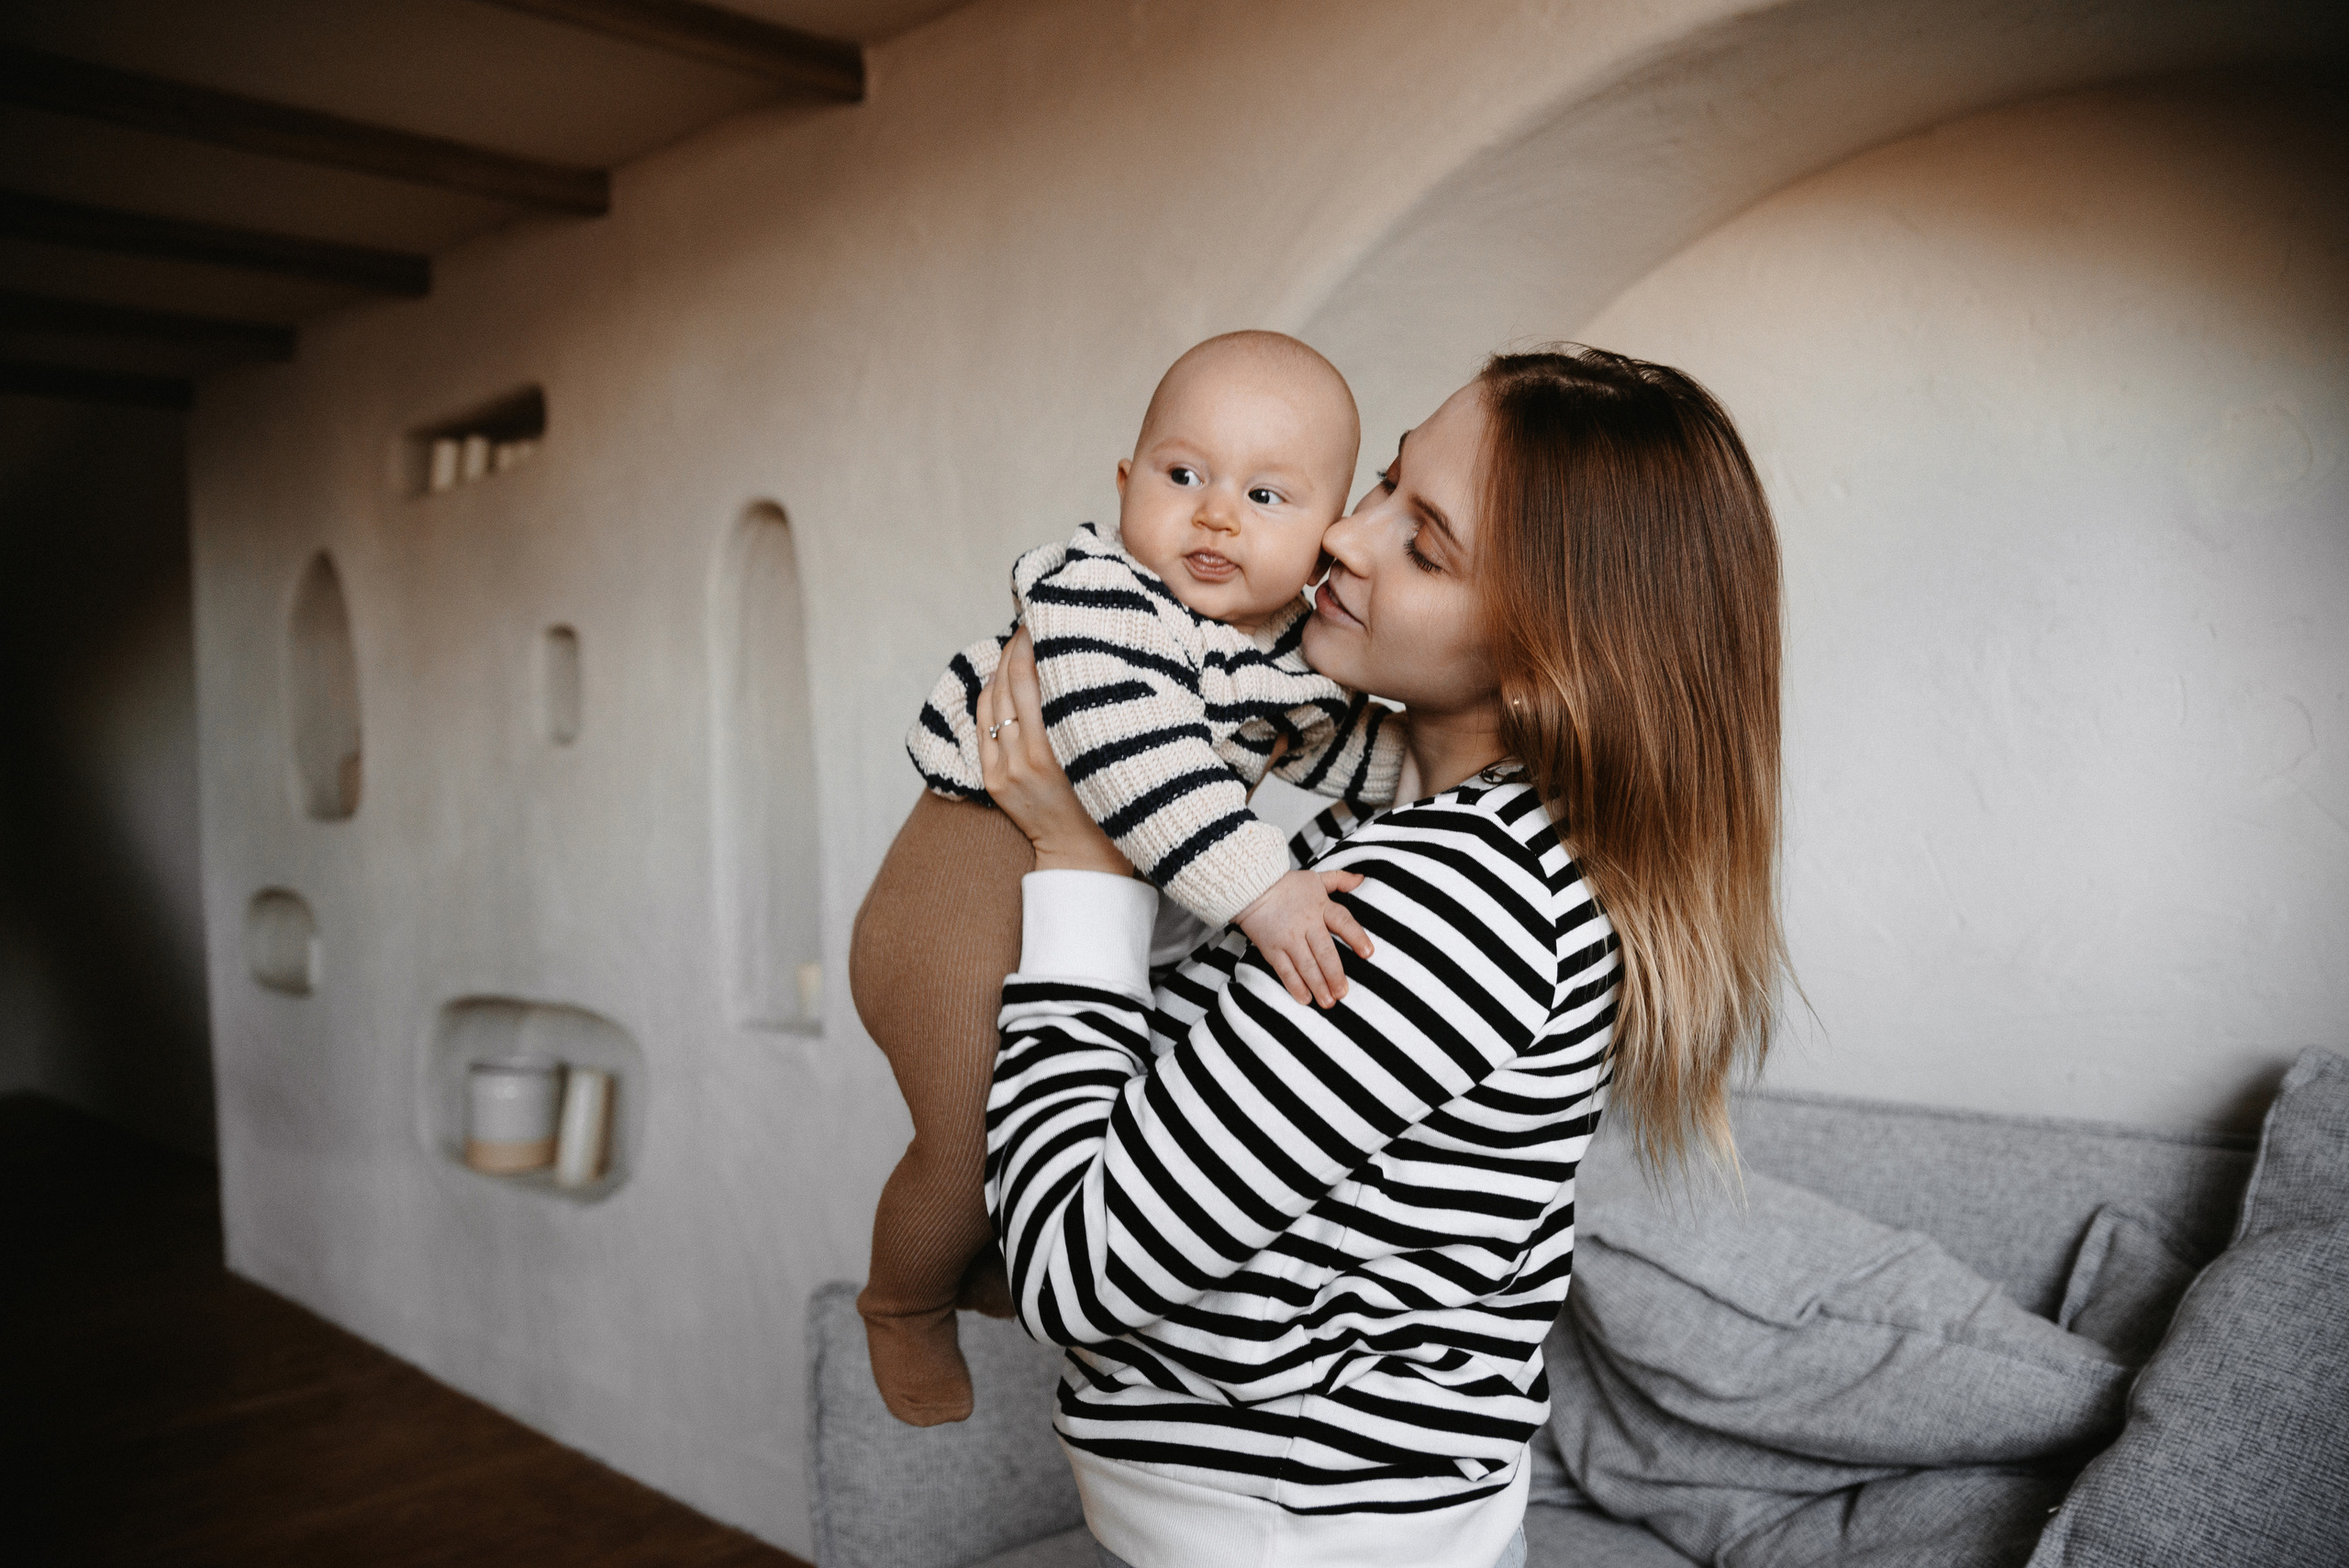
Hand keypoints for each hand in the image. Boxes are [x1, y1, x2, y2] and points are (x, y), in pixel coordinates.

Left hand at [978, 628, 1131, 875]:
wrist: (1083, 855)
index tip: (1045, 618)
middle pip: (1011, 681)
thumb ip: (1089, 709)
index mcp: (1059, 747)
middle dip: (1017, 646)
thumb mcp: (1110, 750)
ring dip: (1001, 666)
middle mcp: (1027, 757)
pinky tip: (1000, 678)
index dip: (1034, 642)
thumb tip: (1076, 658)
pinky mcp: (992, 779)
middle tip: (1030, 623)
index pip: (1035, 677)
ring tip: (1017, 645)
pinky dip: (989, 694)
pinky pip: (982, 723)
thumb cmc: (1109, 798)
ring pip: (993, 698)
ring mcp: (1005, 768)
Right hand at [1233, 867, 1373, 1008]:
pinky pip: (1285, 970)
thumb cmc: (1285, 884)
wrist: (1250, 887)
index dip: (1356, 937)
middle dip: (1335, 974)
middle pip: (1324, 952)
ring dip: (1318, 985)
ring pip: (1306, 966)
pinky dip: (1295, 986)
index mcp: (1320, 906)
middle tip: (1343, 992)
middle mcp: (1306, 924)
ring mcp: (1288, 939)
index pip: (1343, 922)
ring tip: (1328, 1002)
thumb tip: (1362, 879)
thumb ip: (1340, 879)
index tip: (1368, 953)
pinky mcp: (1272, 949)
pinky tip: (1305, 998)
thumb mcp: (1315, 878)